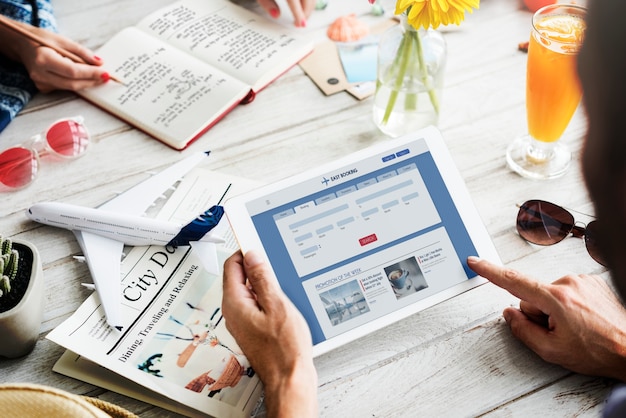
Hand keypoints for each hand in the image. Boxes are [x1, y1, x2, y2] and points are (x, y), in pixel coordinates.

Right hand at [0, 20, 107, 92]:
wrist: (23, 46)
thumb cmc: (42, 40)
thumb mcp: (62, 40)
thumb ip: (82, 53)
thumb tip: (99, 63)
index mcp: (44, 59)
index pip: (72, 71)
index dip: (91, 74)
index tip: (106, 73)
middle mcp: (41, 74)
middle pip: (72, 83)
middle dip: (92, 81)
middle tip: (106, 78)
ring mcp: (41, 83)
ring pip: (70, 87)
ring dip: (86, 82)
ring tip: (98, 76)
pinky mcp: (44, 88)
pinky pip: (65, 87)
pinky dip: (76, 82)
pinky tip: (82, 76)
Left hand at [222, 250, 317, 416]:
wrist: (289, 378)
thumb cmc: (284, 349)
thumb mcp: (277, 305)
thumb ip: (263, 278)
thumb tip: (253, 256)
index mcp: (235, 303)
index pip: (232, 265)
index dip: (246, 251)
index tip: (259, 244)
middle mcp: (234, 312)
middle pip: (239, 277)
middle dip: (256, 267)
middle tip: (275, 264)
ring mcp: (242, 321)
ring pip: (249, 290)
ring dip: (263, 283)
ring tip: (282, 285)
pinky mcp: (252, 328)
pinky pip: (255, 304)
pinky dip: (267, 297)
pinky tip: (283, 302)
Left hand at [256, 0, 315, 26]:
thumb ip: (266, 3)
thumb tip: (276, 14)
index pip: (293, 0)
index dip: (298, 13)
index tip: (301, 24)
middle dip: (305, 12)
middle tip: (300, 23)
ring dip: (309, 7)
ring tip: (302, 16)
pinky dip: (310, 1)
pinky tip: (305, 6)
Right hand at [467, 256, 625, 380]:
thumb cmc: (601, 352)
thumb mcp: (553, 351)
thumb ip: (523, 331)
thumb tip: (510, 314)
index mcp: (557, 299)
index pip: (513, 281)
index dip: (490, 272)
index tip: (475, 262)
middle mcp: (570, 283)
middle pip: (533, 296)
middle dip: (539, 313)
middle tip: (559, 332)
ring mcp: (583, 281)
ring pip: (550, 294)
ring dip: (556, 310)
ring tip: (576, 328)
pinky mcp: (593, 282)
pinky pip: (567, 292)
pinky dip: (570, 305)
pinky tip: (584, 321)